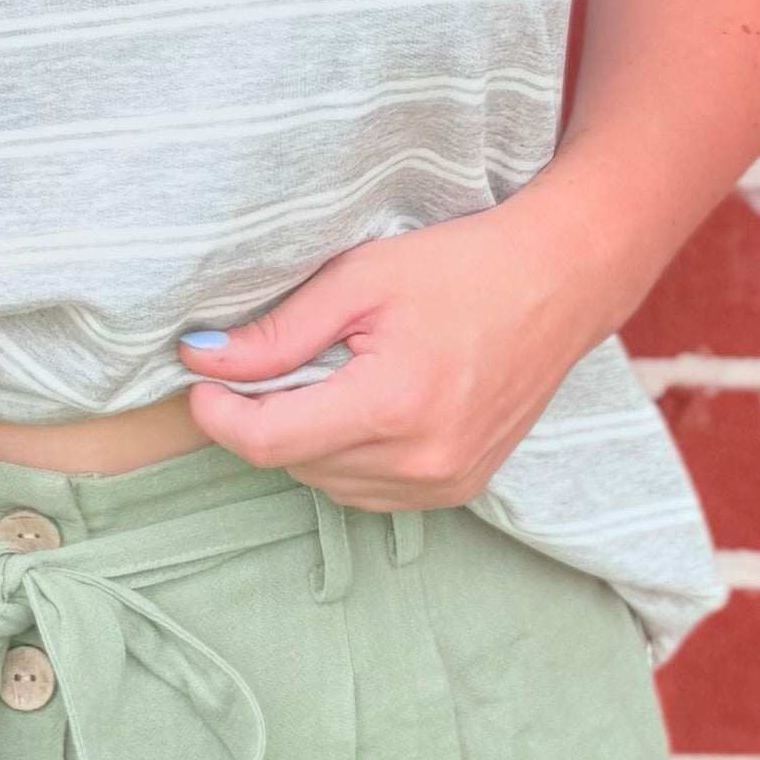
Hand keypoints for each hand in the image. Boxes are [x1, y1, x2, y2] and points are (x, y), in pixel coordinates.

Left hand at [175, 185, 625, 512]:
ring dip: (307, 439)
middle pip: (294, 462)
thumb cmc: (461, 268)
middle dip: (266, 415)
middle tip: (274, 359)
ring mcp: (445, 483)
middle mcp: (421, 461)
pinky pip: (371, 492)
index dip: (219, 415)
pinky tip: (366, 405)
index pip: (268, 442)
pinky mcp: (461, 489)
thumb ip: (278, 331)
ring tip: (332, 375)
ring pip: (328, 483)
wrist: (559, 282)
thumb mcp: (359, 280)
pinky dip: (349, 456)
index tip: (202, 380)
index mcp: (392, 406)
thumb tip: (201, 360)